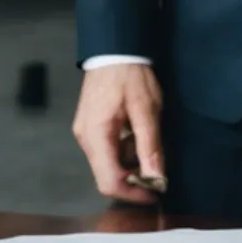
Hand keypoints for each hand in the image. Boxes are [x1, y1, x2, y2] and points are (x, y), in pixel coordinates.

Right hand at [70, 61, 164, 202]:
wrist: (113, 48)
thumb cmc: (131, 76)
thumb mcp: (147, 110)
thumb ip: (150, 147)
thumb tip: (157, 179)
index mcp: (97, 135)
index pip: (109, 182)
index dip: (133, 194)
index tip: (155, 192)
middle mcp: (84, 139)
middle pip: (106, 176)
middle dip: (133, 179)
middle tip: (157, 170)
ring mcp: (84, 133)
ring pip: (106, 165)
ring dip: (129, 164)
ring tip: (148, 145)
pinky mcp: (88, 127)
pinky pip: (105, 151)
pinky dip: (122, 152)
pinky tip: (135, 136)